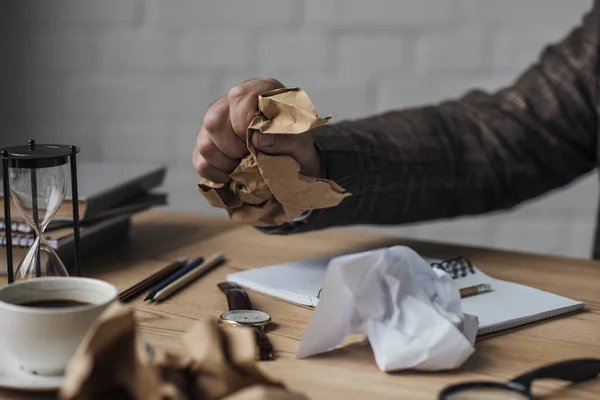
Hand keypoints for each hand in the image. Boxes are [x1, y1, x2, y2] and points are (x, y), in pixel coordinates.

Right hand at [193, 78, 322, 183]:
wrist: (293, 163)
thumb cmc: (297, 146)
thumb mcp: (301, 142)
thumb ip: (285, 137)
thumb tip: (259, 139)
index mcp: (259, 92)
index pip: (240, 97)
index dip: (245, 122)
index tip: (258, 142)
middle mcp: (232, 103)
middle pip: (214, 120)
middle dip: (234, 147)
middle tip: (252, 156)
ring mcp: (216, 123)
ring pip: (204, 143)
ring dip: (226, 163)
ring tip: (245, 166)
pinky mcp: (207, 144)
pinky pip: (200, 161)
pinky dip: (217, 174)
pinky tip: (233, 175)